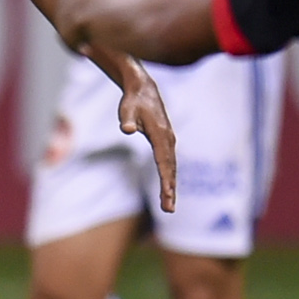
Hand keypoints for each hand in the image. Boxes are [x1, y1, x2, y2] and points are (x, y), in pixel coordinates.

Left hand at [53, 0, 124, 53]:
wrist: (97, 16)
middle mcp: (60, 4)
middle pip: (65, 8)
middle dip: (75, 11)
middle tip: (88, 15)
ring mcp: (61, 22)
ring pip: (68, 27)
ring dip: (78, 31)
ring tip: (91, 34)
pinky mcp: (66, 37)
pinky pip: (73, 44)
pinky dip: (80, 46)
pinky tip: (88, 50)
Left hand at [116, 67, 178, 214]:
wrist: (143, 90)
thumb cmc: (133, 101)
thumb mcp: (127, 109)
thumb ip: (127, 119)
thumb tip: (127, 129)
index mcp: (161, 133)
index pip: (163, 160)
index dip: (165, 177)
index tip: (166, 193)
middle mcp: (168, 139)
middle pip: (170, 168)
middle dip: (170, 190)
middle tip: (168, 209)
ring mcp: (169, 142)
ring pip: (171, 168)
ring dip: (171, 188)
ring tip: (168, 207)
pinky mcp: (165, 143)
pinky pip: (169, 164)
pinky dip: (169, 178)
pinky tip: (167, 192)